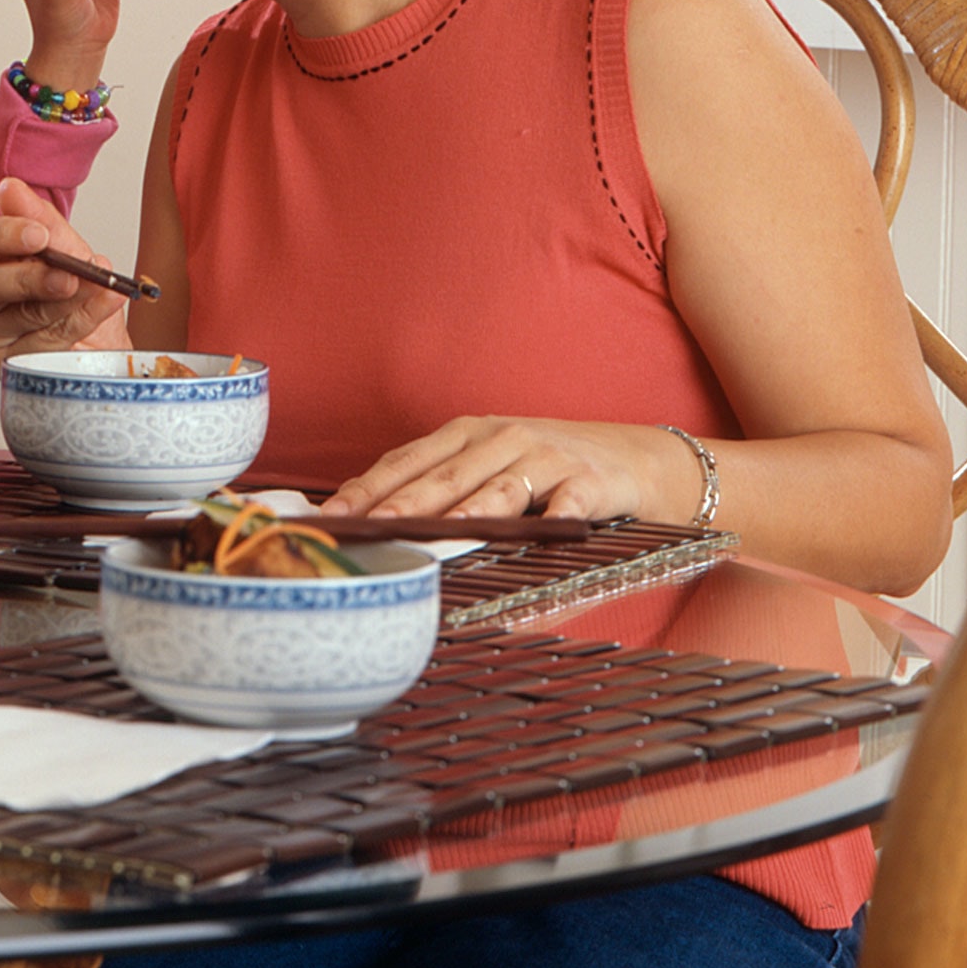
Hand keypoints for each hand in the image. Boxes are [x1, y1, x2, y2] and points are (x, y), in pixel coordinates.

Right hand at [0, 178, 133, 372]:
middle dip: (33, 278)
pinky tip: (105, 303)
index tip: (39, 235)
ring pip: (23, 316)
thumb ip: (40, 219)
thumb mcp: (66, 247)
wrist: (100, 344)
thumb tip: (10, 188)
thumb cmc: (74, 292)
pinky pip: (46, 343)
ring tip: (100, 285)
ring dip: (69, 300)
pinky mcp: (9, 367)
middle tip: (69, 273)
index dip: (4, 235)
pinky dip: (82, 320)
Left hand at [322, 414, 699, 524]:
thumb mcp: (489, 468)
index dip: (366, 487)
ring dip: (469, 510)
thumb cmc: (548, 470)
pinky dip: (557, 517)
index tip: (330, 516)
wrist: (635, 460)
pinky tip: (544, 530)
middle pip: (443, 475)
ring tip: (440, 532)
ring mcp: (547, 457)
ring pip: (499, 488)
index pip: (405, 462)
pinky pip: (570, 502)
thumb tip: (370, 518)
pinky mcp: (590, 481)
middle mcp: (501, 438)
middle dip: (401, 503)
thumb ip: (439, 487)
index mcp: (466, 435)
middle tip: (368, 528)